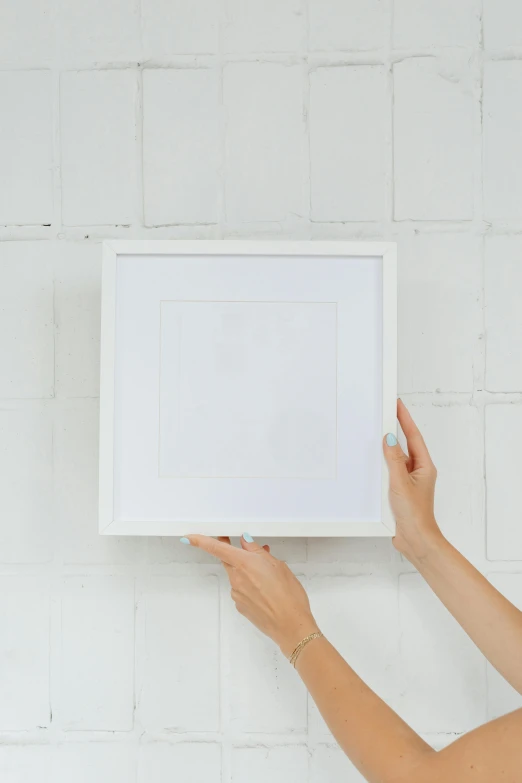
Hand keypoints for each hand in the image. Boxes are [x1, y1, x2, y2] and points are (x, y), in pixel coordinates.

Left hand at [182, 534, 318, 656]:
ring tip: (269, 575)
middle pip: (228, 561)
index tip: (189, 537)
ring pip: (237, 575)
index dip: (200, 541)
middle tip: (251, 550)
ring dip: (248, 571)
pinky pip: (241, 590)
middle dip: (237, 555)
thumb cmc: (288, 597)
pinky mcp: (240, 606)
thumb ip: (258, 552)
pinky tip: (266, 589)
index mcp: (244, 564)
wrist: (290, 626)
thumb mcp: (277, 565)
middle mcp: (236, 578)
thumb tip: (246, 542)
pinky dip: (250, 586)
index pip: (216, 548)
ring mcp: (237, 594)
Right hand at [383, 399, 443, 562]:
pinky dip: (381, 465)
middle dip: (396, 429)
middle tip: (386, 412)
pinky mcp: (400, 491)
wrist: (416, 539)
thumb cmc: (415, 514)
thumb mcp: (400, 483)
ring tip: (376, 432)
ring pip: (396, 459)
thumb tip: (389, 439)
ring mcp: (409, 481)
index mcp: (424, 466)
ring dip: (386, 448)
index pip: (413, 436)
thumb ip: (393, 459)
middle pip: (406, 444)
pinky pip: (390, 472)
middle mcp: (418, 471)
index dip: (405, 419)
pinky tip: (372, 462)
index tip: (397, 404)